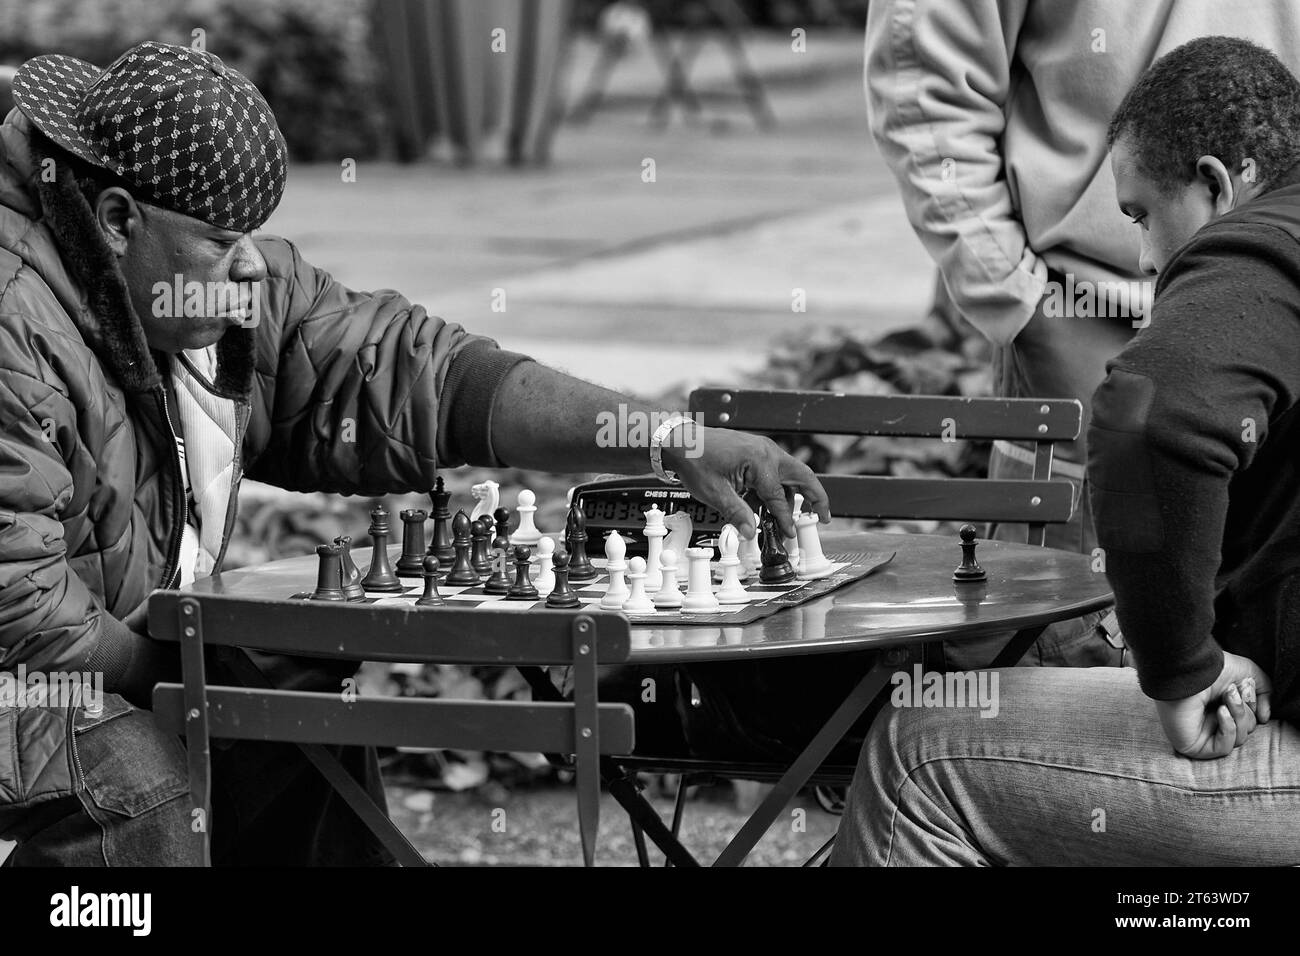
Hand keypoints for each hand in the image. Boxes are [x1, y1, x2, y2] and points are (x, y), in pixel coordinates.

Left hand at [663, 425, 829, 538]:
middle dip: (816, 497)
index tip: (789, 534)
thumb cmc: (695, 461)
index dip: (785, 519)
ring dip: (794, 494)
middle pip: (802, 476)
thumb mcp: (715, 493)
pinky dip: (777, 488)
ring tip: (793, 517)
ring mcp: (762, 449)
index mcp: (760, 460)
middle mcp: (767, 451)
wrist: (680, 442)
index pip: (780, 497)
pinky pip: (774, 471)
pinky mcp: (755, 451)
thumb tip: (752, 533)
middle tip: (824, 517)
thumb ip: (737, 514)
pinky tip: (768, 505)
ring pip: (790, 474)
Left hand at [1154, 652, 1272, 758]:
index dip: (1252, 705)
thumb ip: (1265, 693)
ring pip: (1239, 739)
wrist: (1190, 670)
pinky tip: (1221, 711)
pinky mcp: (1193, 745)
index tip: (1245, 685)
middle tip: (1231, 691)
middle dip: (1245, 710)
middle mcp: (1211, 722)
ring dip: (1238, 717)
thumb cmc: (1215, 669)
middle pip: (1246, 730)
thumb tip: (1264, 718)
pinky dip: (1228, 730)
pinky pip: (1223, 748)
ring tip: (1226, 698)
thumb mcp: (1249, 674)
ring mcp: (1201, 735)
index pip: (1249, 719)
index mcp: (1222, 707)